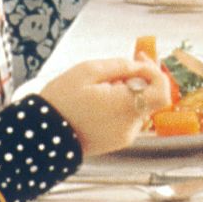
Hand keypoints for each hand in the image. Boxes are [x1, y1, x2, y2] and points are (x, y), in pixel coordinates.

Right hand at [38, 55, 171, 155]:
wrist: (40, 137)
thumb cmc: (60, 101)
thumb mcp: (87, 71)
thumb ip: (120, 66)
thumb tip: (139, 66)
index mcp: (125, 107)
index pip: (162, 91)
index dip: (155, 72)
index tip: (140, 59)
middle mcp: (130, 125)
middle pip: (151, 97)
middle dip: (141, 79)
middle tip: (123, 66)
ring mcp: (125, 136)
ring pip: (139, 107)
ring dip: (129, 92)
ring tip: (103, 85)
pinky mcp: (116, 142)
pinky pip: (128, 118)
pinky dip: (121, 106)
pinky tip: (101, 101)